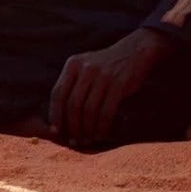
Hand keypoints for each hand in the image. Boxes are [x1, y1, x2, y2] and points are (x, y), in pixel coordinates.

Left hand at [48, 28, 172, 147]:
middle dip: (72, 127)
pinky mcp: (119, 83)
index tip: (55, 131)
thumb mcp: (86, 66)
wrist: (135, 50)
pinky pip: (106, 111)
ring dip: (87, 130)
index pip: (58, 93)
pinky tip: (101, 135)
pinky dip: (102, 127)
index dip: (55, 115)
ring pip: (89, 110)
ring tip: (87, 140)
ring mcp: (103, 76)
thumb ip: (73, 84)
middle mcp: (86, 69)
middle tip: (74, 141)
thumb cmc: (107, 65)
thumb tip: (61, 116)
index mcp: (73, 64)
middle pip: (73, 105)